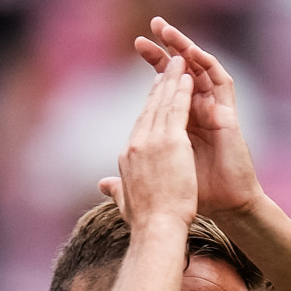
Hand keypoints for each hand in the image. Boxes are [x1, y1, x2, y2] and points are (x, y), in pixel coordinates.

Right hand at [115, 56, 199, 226]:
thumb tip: (103, 185)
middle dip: (158, 84)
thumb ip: (115, 190)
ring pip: (163, 102)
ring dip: (170, 79)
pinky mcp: (171, 141)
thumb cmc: (145, 223)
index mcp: (128, 157)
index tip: (155, 92)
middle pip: (149, 107)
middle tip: (166, 66)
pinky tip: (187, 75)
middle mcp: (136, 144)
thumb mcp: (126, 202)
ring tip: (178, 61)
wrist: (157, 229)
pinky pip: (177, 108)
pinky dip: (181, 89)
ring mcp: (152, 140)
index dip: (149, 106)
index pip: (140, 125)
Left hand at [137, 17, 257, 214]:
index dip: (153, 64)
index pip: (164, 86)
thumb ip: (126, 176)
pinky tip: (192, 51)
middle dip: (167, 48)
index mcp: (179, 122)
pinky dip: (208, 65)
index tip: (137, 44)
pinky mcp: (229, 115)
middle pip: (181, 72)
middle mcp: (198, 112)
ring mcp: (214, 111)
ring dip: (186, 48)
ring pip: (201, 70)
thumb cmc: (191, 197)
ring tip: (169, 30)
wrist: (223, 206)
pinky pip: (221, 81)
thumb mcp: (149, 181)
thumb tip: (102, 182)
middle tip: (153, 24)